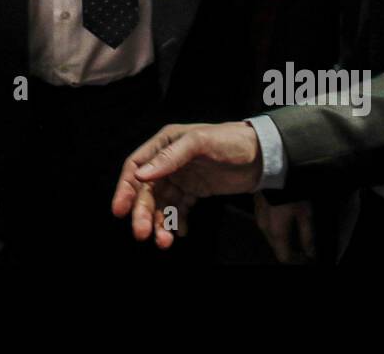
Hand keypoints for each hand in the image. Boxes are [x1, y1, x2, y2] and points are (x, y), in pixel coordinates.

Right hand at [111, 121, 262, 248]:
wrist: (263, 155)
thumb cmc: (230, 141)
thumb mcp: (200, 142)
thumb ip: (171, 157)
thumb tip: (142, 175)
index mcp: (164, 144)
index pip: (135, 167)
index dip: (125, 189)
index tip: (119, 211)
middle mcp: (168, 161)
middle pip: (146, 191)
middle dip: (143, 213)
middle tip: (142, 234)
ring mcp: (181, 177)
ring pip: (161, 204)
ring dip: (159, 223)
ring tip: (165, 242)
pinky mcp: (194, 191)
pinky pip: (178, 210)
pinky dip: (176, 222)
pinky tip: (181, 232)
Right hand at [255, 194, 314, 263]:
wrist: (270, 169)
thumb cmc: (289, 190)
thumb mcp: (304, 214)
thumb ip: (307, 235)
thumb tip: (310, 251)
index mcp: (277, 233)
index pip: (285, 258)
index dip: (297, 261)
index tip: (306, 259)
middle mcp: (265, 228)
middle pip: (277, 248)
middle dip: (290, 251)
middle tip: (303, 250)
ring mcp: (259, 217)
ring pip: (271, 236)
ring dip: (283, 239)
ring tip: (295, 234)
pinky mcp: (257, 208)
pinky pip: (267, 224)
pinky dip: (276, 227)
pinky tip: (284, 220)